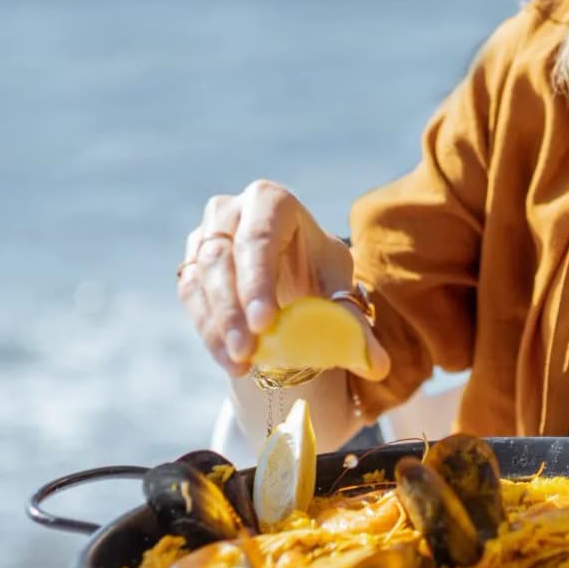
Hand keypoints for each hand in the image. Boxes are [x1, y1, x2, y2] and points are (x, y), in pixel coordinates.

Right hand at [174, 179, 388, 379]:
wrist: (293, 281)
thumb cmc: (319, 276)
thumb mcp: (339, 291)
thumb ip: (353, 324)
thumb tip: (378, 366)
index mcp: (273, 201)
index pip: (259, 237)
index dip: (257, 281)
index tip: (266, 324)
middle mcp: (231, 210)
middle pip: (221, 257)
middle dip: (233, 310)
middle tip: (248, 352)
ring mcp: (205, 235)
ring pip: (201, 278)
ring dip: (219, 325)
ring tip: (242, 363)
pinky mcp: (191, 264)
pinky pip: (190, 296)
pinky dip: (209, 331)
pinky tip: (230, 361)